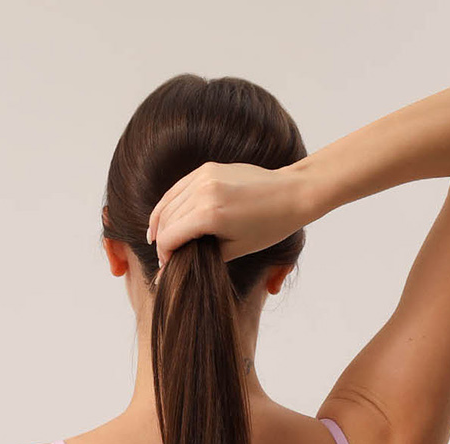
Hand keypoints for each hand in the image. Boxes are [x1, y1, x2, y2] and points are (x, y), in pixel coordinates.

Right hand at [147, 160, 306, 278]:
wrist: (290, 193)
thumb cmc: (267, 227)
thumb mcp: (234, 249)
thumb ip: (201, 254)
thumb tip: (177, 265)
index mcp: (209, 214)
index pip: (169, 238)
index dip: (164, 256)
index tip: (166, 268)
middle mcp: (203, 191)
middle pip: (165, 220)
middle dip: (161, 242)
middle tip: (164, 259)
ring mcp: (204, 176)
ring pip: (168, 203)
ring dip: (161, 223)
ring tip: (158, 239)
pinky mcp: (207, 169)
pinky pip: (178, 189)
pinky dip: (169, 204)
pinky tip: (166, 218)